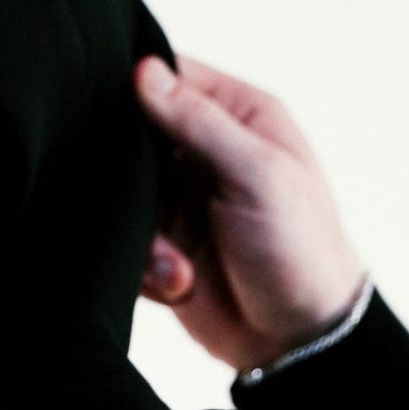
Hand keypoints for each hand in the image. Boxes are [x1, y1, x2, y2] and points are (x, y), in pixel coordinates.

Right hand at [133, 52, 368, 374]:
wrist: (299, 340)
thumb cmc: (299, 248)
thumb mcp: (256, 173)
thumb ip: (199, 122)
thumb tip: (144, 69)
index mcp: (238, 116)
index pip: (171, 75)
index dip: (135, 86)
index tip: (109, 112)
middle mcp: (204, 152)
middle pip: (133, 136)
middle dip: (126, 174)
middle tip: (148, 207)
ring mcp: (181, 200)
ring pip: (121, 195)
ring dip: (141, 234)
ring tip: (178, 265)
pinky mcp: (164, 247)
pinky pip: (124, 242)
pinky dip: (144, 266)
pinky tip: (178, 284)